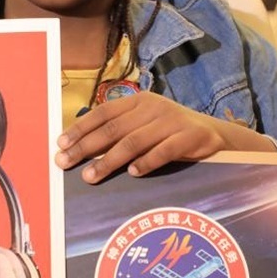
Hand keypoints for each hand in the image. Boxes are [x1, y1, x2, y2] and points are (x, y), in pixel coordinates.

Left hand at [55, 92, 232, 183]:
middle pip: (113, 129)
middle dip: (86, 147)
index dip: (80, 128)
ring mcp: (172, 120)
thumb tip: (81, 148)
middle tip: (65, 163)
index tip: (61, 144)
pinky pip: (164, 151)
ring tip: (91, 176)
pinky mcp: (190, 136)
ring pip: (134, 141)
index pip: (103, 112)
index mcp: (138, 101)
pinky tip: (133, 173)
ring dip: (109, 160)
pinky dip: (146, 162)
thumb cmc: (171, 133)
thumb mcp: (145, 124)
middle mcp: (153, 107)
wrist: (215, 134)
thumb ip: (120, 131)